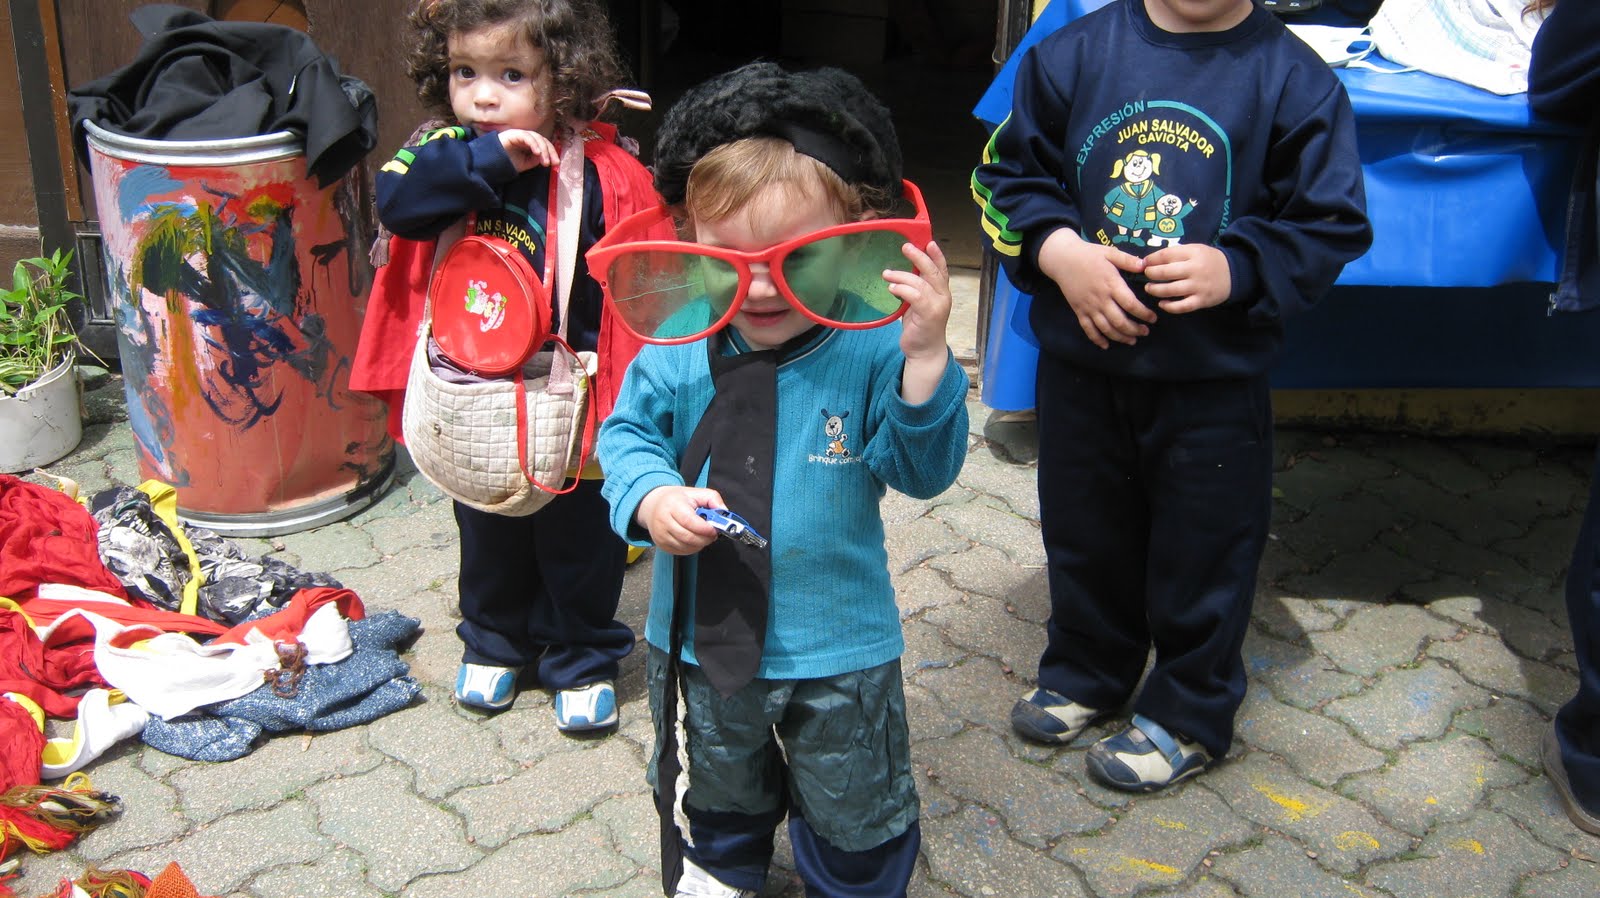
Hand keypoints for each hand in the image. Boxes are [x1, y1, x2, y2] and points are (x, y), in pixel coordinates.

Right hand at [498, 128, 557, 171]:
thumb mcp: (525, 163)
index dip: (552, 153)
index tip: (556, 163)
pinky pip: (527, 137)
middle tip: (553, 163)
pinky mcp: (514, 134)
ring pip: (537, 138)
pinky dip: (534, 144)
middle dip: (550, 152)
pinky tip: (537, 153)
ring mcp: (520, 134)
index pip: (544, 144)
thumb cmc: (507, 162)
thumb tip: (544, 157)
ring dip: (543, 150)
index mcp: (530, 143)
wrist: (492, 162)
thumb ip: (535, 159)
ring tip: (545, 162)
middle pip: (543, 140)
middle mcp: (526, 137)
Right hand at [637, 485, 725, 554]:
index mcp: (672, 505)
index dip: (705, 528)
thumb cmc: (677, 499)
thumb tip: (724, 511)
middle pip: (688, 537)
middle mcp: (663, 521)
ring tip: (704, 535)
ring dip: (700, 544)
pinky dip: (692, 548)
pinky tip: (694, 539)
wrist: (652, 506)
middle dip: (705, 538)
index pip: (689, 521)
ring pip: (686, 547)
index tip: (715, 529)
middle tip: (713, 534)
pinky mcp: (661, 545)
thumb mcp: (695, 492)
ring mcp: (661, 535)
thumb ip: (713, 499)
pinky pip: (682, 552)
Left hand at [885, 240, 952, 362]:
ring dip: (901, 276)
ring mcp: (938, 305)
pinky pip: (915, 296)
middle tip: (905, 247)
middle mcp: (944, 296)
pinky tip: (891, 288)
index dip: (936, 255)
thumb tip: (900, 272)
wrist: (924, 351)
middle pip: (933, 271)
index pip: (942, 269)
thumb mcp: (918, 304)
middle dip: (919, 257)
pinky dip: (902, 289)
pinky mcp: (929, 315)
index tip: (927, 242)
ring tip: (886, 274)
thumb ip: (916, 289)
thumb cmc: (920, 327)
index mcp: (942, 291)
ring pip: (920, 282)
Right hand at [1037, 228, 1153, 348]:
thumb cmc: (1088, 254)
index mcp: (1111, 284)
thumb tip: (1145, 266)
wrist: (1062, 259)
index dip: (1143, 314)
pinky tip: (1105, 345)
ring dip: (1120, 337)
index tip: (1152, 319)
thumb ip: (1127, 260)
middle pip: (1120, 321)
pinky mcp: (1079, 311)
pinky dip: (1097, 339)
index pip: (1130, 304)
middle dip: (1134, 330)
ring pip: (1106, 328)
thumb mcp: (1110, 253)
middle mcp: (1101, 299)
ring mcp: (1089, 307)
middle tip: (1145, 332)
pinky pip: (1088, 329)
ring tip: (1131, 340)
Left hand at [1143, 244, 1231, 312]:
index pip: (1166, 255)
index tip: (1144, 263)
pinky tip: (1162, 303)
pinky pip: (1181, 306)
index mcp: (1193, 253)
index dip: (1151, 260)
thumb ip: (1175, 253)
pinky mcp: (1201, 300)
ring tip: (1149, 288)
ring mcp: (1198, 286)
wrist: (1233, 273)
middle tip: (1147, 275)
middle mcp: (1195, 269)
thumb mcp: (1195, 250)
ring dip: (1155, 290)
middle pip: (1165, 273)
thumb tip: (1149, 260)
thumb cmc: (1207, 260)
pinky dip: (1169, 306)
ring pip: (1170, 290)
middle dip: (1151, 274)